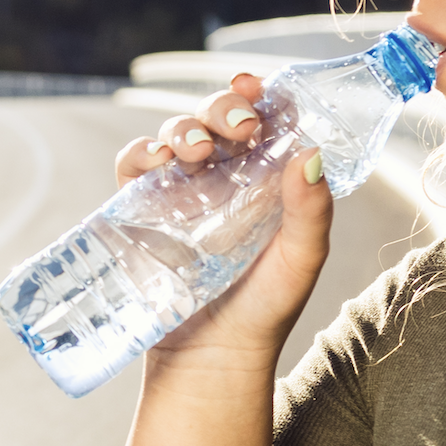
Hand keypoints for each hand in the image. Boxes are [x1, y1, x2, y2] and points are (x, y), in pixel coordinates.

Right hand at [112, 72, 334, 375]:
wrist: (211, 357)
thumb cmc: (263, 310)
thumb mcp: (300, 261)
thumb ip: (311, 212)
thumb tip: (311, 155)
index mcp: (265, 179)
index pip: (264, 120)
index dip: (262, 95)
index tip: (261, 87)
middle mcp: (222, 177)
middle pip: (217, 118)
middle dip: (223, 106)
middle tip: (239, 124)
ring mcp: (180, 191)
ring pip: (175, 133)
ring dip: (183, 127)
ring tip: (195, 149)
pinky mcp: (142, 210)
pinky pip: (134, 165)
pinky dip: (141, 152)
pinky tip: (158, 161)